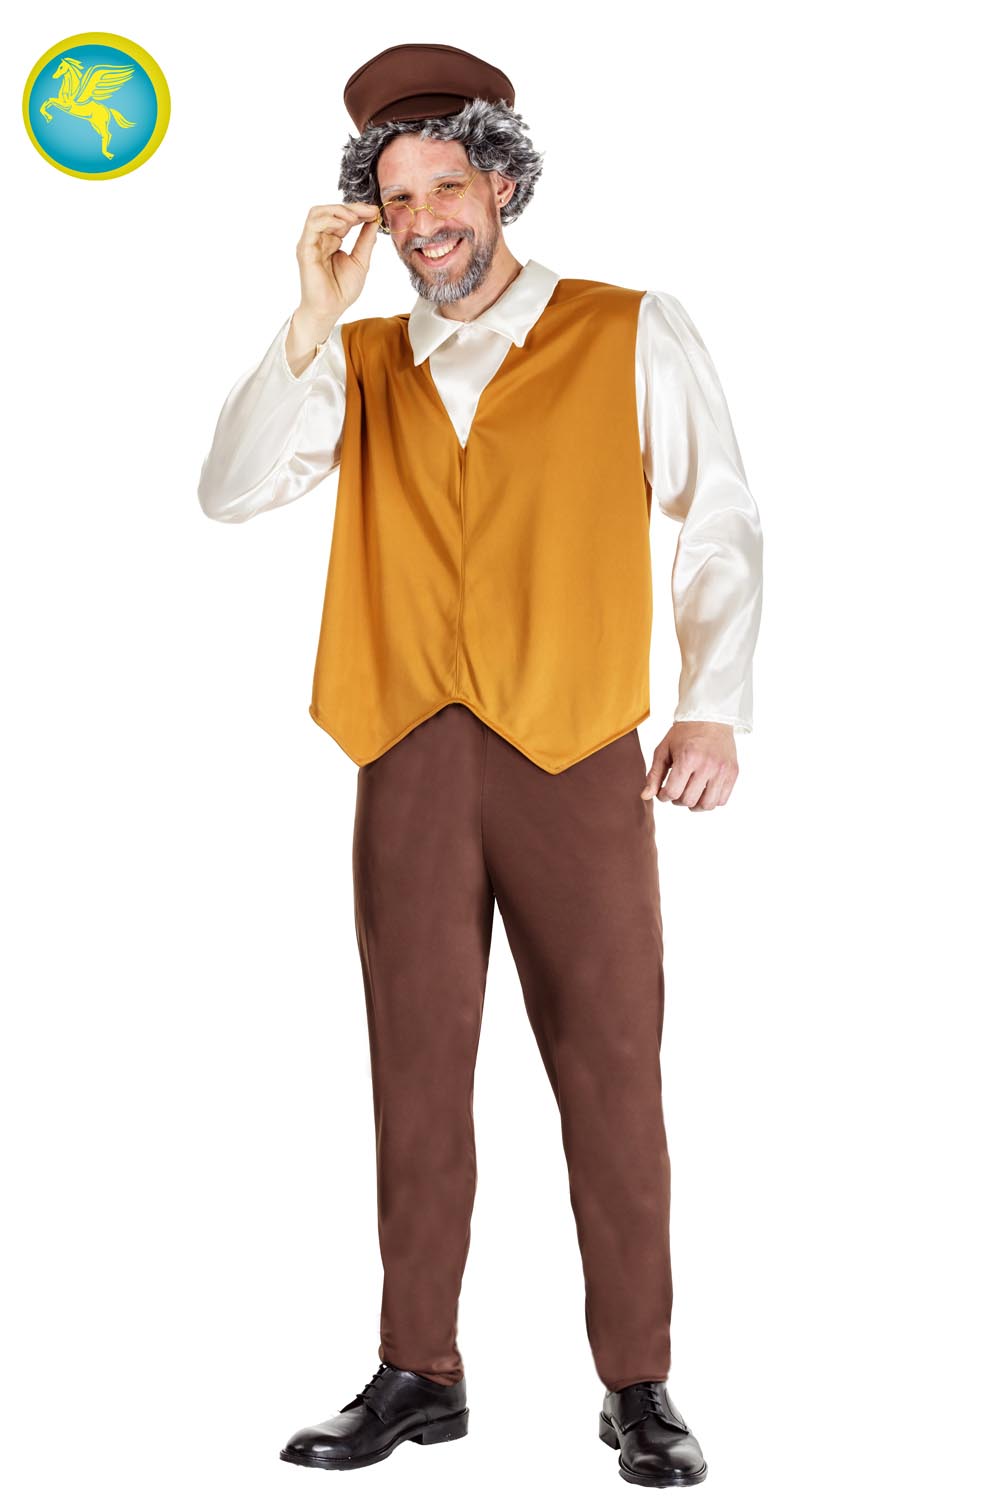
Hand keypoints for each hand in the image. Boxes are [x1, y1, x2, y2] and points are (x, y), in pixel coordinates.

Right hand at [294, 200, 380, 333]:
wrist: (330, 310)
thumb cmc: (342, 290)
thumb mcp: (360, 261)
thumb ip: (365, 240)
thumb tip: (374, 220)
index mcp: (331, 240)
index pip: (342, 217)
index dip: (358, 211)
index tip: (375, 212)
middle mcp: (319, 238)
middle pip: (330, 210)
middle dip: (351, 208)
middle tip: (369, 210)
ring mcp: (310, 242)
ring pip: (318, 212)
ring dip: (338, 210)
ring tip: (356, 217)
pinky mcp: (305, 249)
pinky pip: (313, 225)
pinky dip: (329, 220)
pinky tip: (344, 226)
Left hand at [640, 722, 738, 810]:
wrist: (710, 718)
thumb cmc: (684, 734)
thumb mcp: (663, 750)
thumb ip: (654, 775)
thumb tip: (645, 797)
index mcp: (688, 758)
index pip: (673, 792)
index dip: (664, 796)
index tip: (663, 791)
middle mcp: (707, 765)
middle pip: (689, 800)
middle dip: (677, 801)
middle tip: (676, 791)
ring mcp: (722, 770)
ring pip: (707, 805)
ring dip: (695, 805)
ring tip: (690, 795)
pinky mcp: (733, 772)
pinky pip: (722, 799)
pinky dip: (711, 800)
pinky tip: (703, 791)